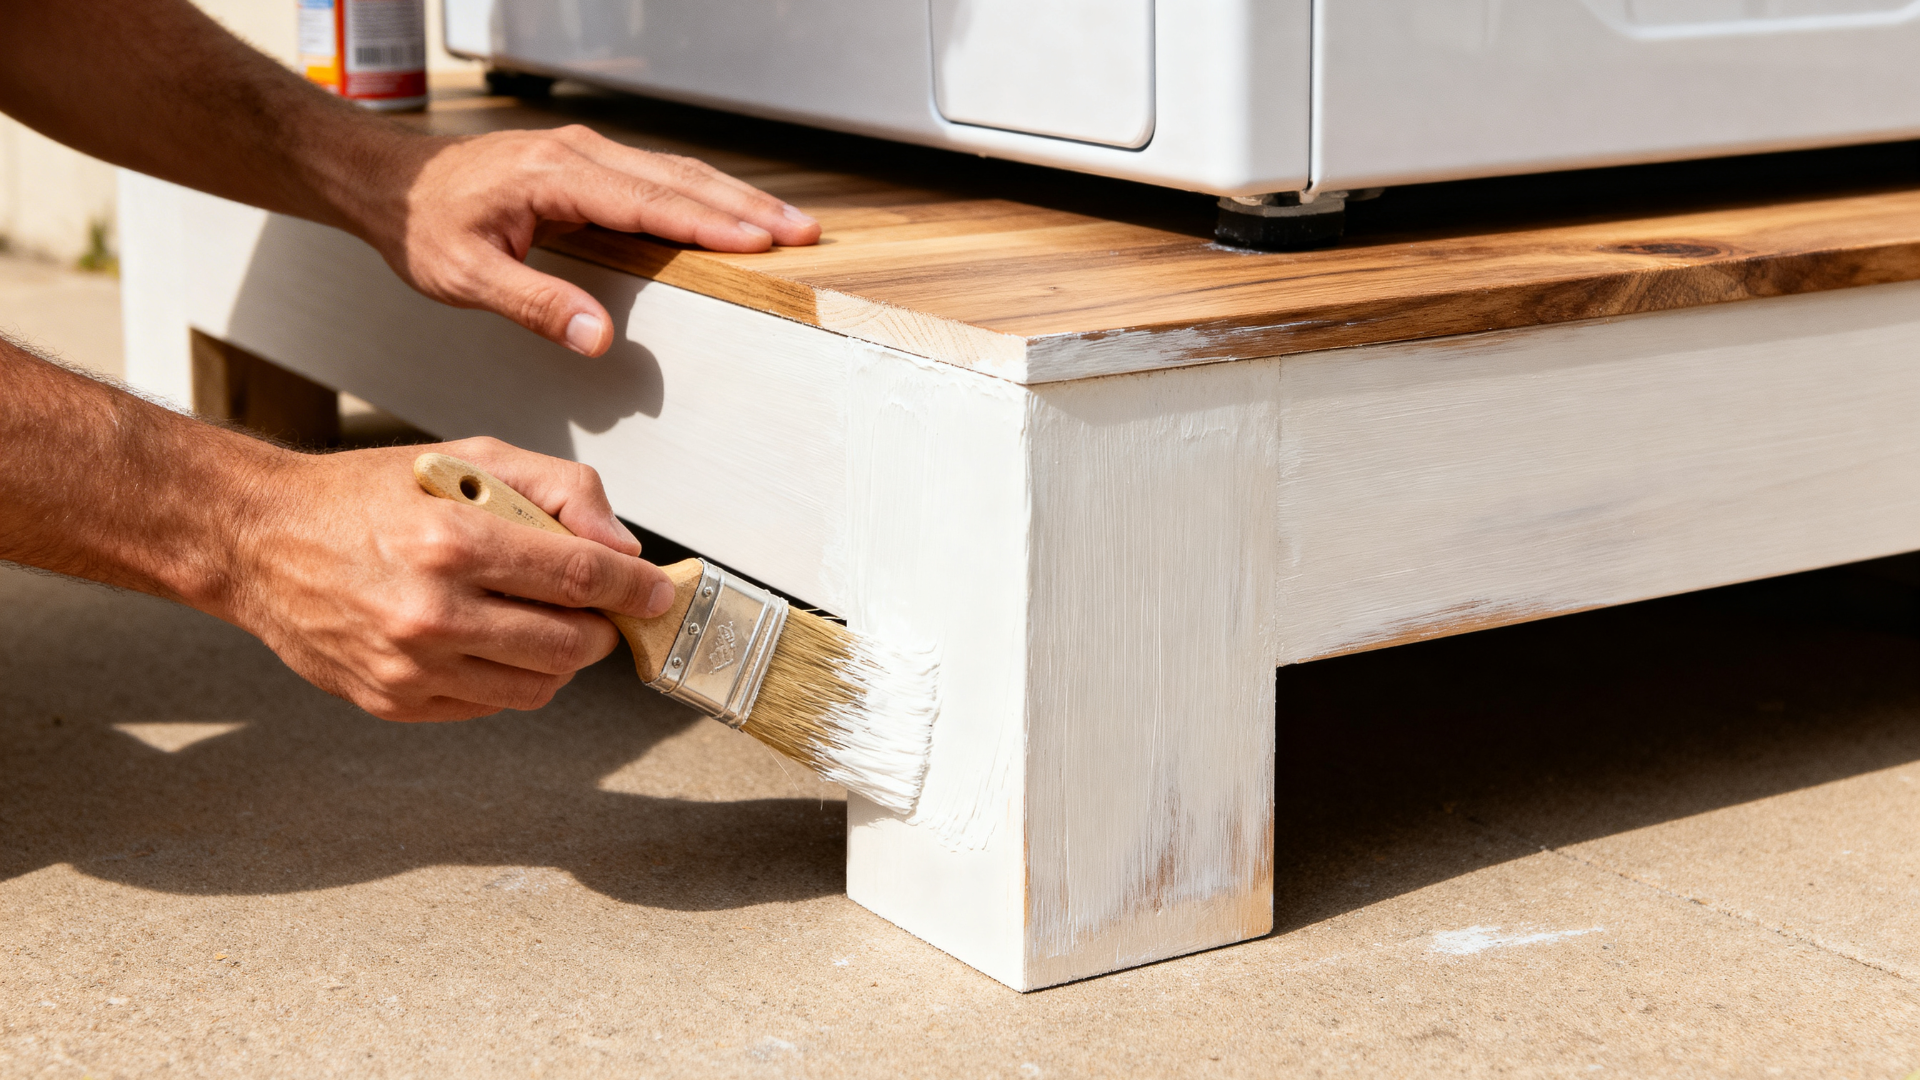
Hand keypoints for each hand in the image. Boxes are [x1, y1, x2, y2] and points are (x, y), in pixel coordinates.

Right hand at [224, 437, 673, 721]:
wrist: (261, 540)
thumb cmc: (369, 495)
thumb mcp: (470, 459)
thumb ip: (560, 491)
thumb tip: (623, 550)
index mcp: (451, 542)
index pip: (578, 577)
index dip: (634, 589)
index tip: (658, 592)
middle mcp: (430, 613)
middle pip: (568, 645)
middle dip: (601, 628)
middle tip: (598, 608)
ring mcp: (409, 667)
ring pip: (537, 687)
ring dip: (561, 659)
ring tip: (544, 622)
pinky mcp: (393, 702)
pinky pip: (490, 706)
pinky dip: (511, 679)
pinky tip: (492, 641)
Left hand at [362, 125, 821, 356]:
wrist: (391, 182)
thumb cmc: (422, 226)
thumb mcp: (466, 276)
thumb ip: (536, 305)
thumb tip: (600, 338)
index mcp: (553, 174)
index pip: (647, 201)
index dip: (707, 224)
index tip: (758, 243)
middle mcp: (578, 152)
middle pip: (679, 178)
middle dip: (746, 207)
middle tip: (802, 233)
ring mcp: (586, 152)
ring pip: (676, 172)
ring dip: (734, 199)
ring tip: (786, 225)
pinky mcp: (588, 163)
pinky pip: (658, 176)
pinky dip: (704, 195)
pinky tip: (731, 214)